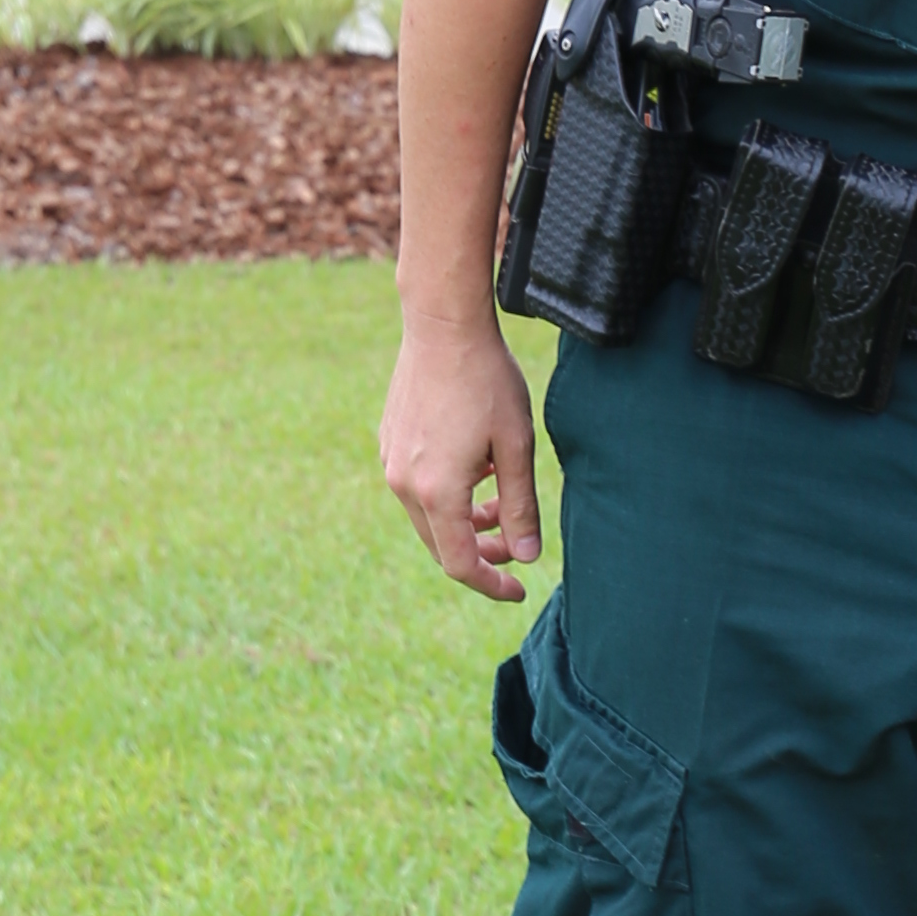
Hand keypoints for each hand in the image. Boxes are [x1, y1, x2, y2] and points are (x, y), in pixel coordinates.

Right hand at [380, 319, 545, 601]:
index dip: (491, 583)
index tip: (518, 589)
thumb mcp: (518, 447)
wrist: (443, 326)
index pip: (460, 563)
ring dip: (465, 522)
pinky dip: (448, 495)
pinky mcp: (389, 443)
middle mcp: (404, 484)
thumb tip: (527, 556)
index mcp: (437, 491)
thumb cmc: (487, 382)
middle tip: (518, 545)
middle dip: (481, 553)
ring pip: (429, 516)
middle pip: (441, 545)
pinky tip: (478, 468)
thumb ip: (521, 506)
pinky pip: (418, 488)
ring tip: (502, 500)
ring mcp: (391, 463)